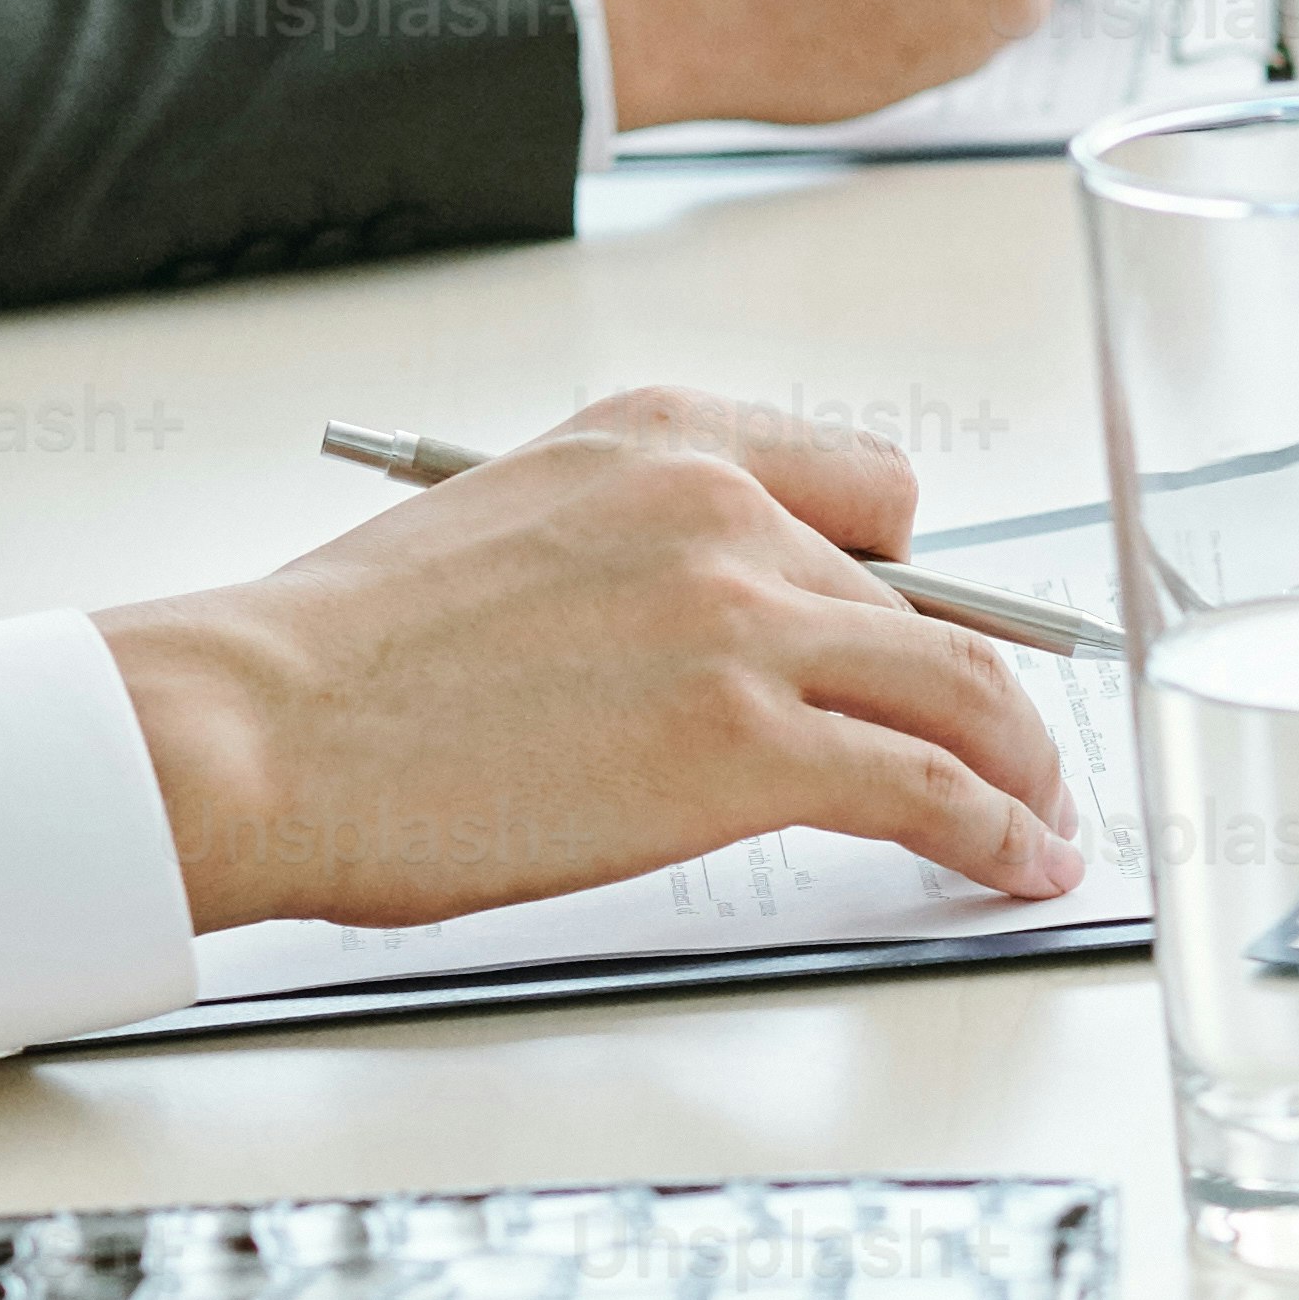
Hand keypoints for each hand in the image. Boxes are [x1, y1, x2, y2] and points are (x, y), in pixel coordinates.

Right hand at [90, 387, 1076, 931]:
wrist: (257, 727)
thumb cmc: (348, 661)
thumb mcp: (516, 531)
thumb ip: (638, 558)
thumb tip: (712, 640)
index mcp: (663, 438)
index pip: (869, 489)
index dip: (919, 581)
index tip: (938, 639)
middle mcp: (725, 508)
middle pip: (926, 605)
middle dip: (978, 692)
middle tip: (1012, 751)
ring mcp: (745, 625)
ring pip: (962, 690)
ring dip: (1021, 764)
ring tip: (1040, 817)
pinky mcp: (749, 748)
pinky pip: (931, 786)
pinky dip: (998, 829)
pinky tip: (1019, 861)